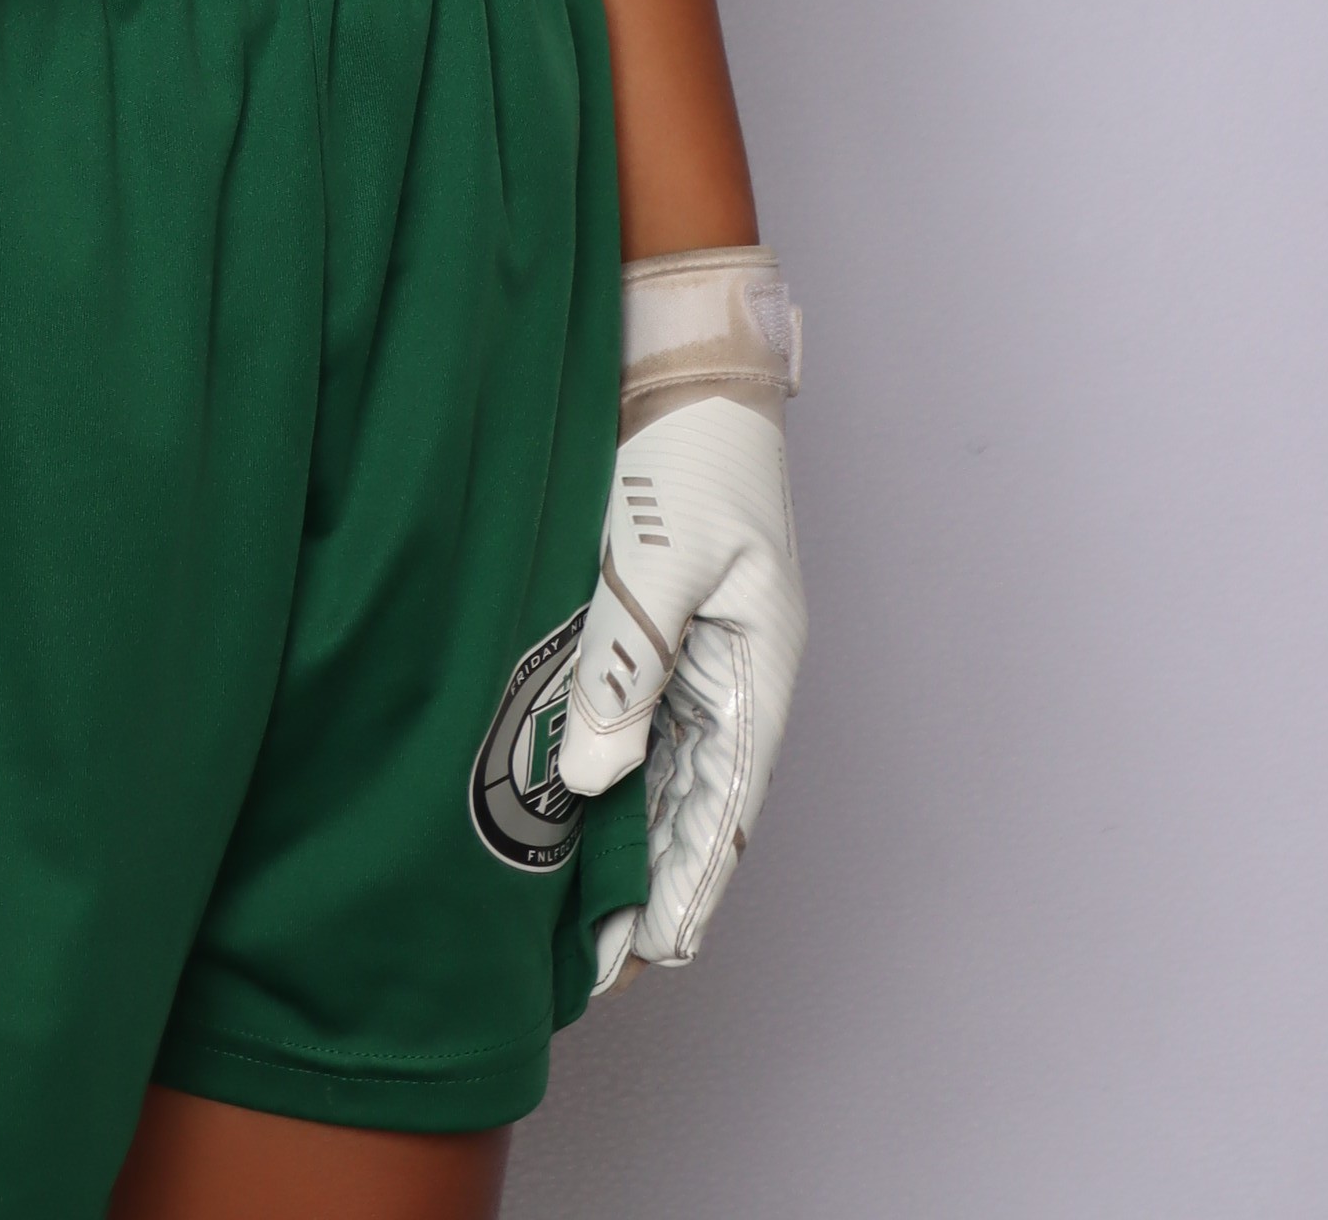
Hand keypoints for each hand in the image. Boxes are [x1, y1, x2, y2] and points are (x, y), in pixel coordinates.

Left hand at [564, 247, 806, 983]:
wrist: (677, 356)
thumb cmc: (689, 448)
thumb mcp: (655, 558)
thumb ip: (623, 666)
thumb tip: (586, 778)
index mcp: (760, 666)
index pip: (725, 808)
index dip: (687, 887)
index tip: (647, 958)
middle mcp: (736, 673)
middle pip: (697, 806)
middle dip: (653, 889)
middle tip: (596, 971)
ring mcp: (699, 650)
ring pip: (663, 772)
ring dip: (626, 842)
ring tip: (574, 921)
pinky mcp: (655, 623)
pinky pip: (635, 719)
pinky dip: (607, 774)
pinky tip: (567, 817)